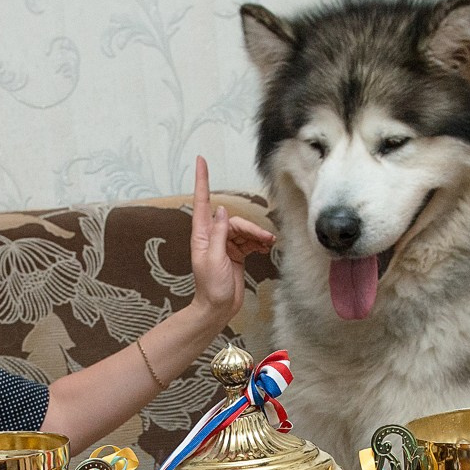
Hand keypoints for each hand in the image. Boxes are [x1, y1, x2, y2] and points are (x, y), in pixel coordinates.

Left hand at [189, 156, 275, 324]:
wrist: (218, 309)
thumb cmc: (211, 288)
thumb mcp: (214, 260)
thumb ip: (218, 234)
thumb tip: (222, 210)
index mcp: (202, 236)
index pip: (202, 202)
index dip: (202, 181)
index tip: (201, 160)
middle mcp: (212, 237)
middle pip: (233, 221)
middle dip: (250, 228)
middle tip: (264, 240)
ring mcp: (224, 245)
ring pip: (244, 230)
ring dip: (257, 236)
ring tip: (269, 245)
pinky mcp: (236, 253)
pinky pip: (249, 241)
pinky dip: (259, 243)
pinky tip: (266, 249)